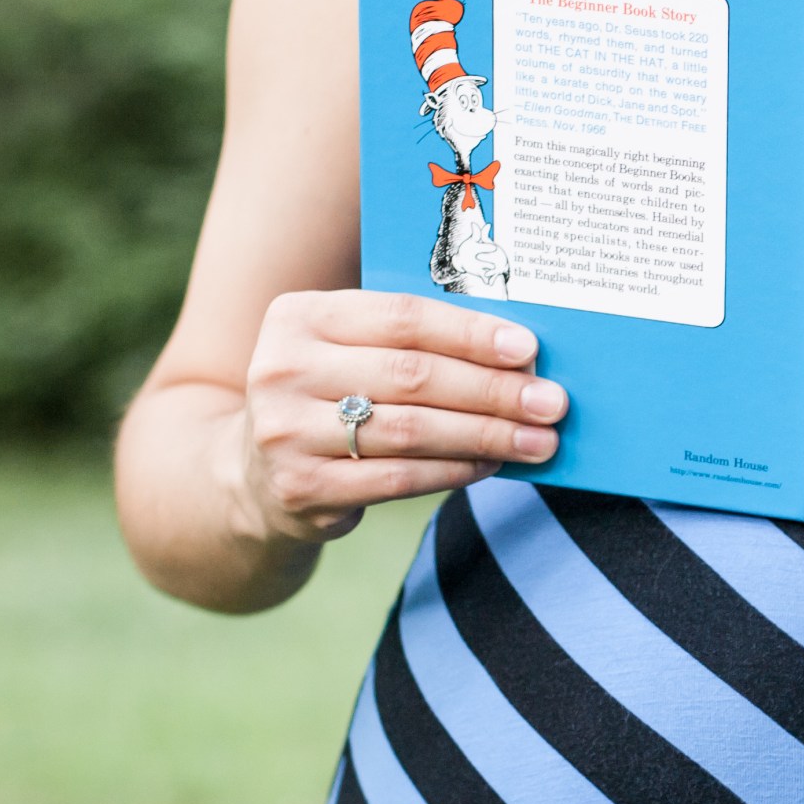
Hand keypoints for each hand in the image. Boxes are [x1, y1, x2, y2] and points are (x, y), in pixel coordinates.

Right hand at [236, 290, 566, 541]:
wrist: (252, 471)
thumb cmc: (331, 394)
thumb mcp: (350, 351)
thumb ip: (412, 341)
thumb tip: (519, 353)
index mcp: (299, 315)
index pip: (401, 318)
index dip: (471, 334)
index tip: (528, 349)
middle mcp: (281, 368)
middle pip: (412, 375)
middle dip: (493, 390)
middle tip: (551, 402)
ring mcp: (284, 432)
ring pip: (410, 430)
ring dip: (486, 435)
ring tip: (539, 440)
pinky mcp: (299, 487)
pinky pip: (398, 478)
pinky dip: (455, 470)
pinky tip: (492, 465)